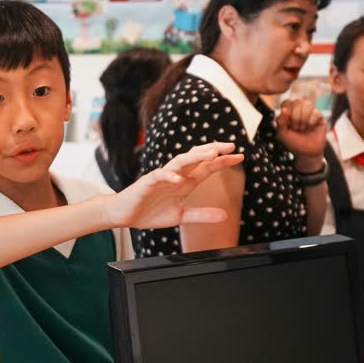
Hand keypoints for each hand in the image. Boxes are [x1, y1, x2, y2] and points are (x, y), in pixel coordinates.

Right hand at [102, 142, 244, 228]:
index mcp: (184, 183)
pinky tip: (179, 179)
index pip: (206, 168)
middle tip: (230, 146)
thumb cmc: (149, 212)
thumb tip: (225, 216)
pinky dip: (169, 176)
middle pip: (196, 158)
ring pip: (180, 162)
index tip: (240, 156)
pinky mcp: (146, 183)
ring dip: (196, 157)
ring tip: (212, 154)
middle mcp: (175, 176)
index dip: (222, 162)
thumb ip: (201, 215)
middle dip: (213, 151)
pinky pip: (159, 176)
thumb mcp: (180, 216)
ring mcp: (161, 178)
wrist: (123, 215)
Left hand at [276, 98, 327, 163]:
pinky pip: (316, 112)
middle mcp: (299, 110)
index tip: (288, 123)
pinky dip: (311, 122)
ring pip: (307, 104)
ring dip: (303, 119)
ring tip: (303, 128)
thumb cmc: (294, 143)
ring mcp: (310, 112)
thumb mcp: (283, 134)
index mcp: (289, 112)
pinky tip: (311, 128)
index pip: (287, 102)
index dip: (287, 111)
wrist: (307, 153)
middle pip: (297, 102)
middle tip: (296, 128)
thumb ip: (281, 122)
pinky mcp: (320, 116)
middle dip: (296, 117)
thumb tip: (284, 109)